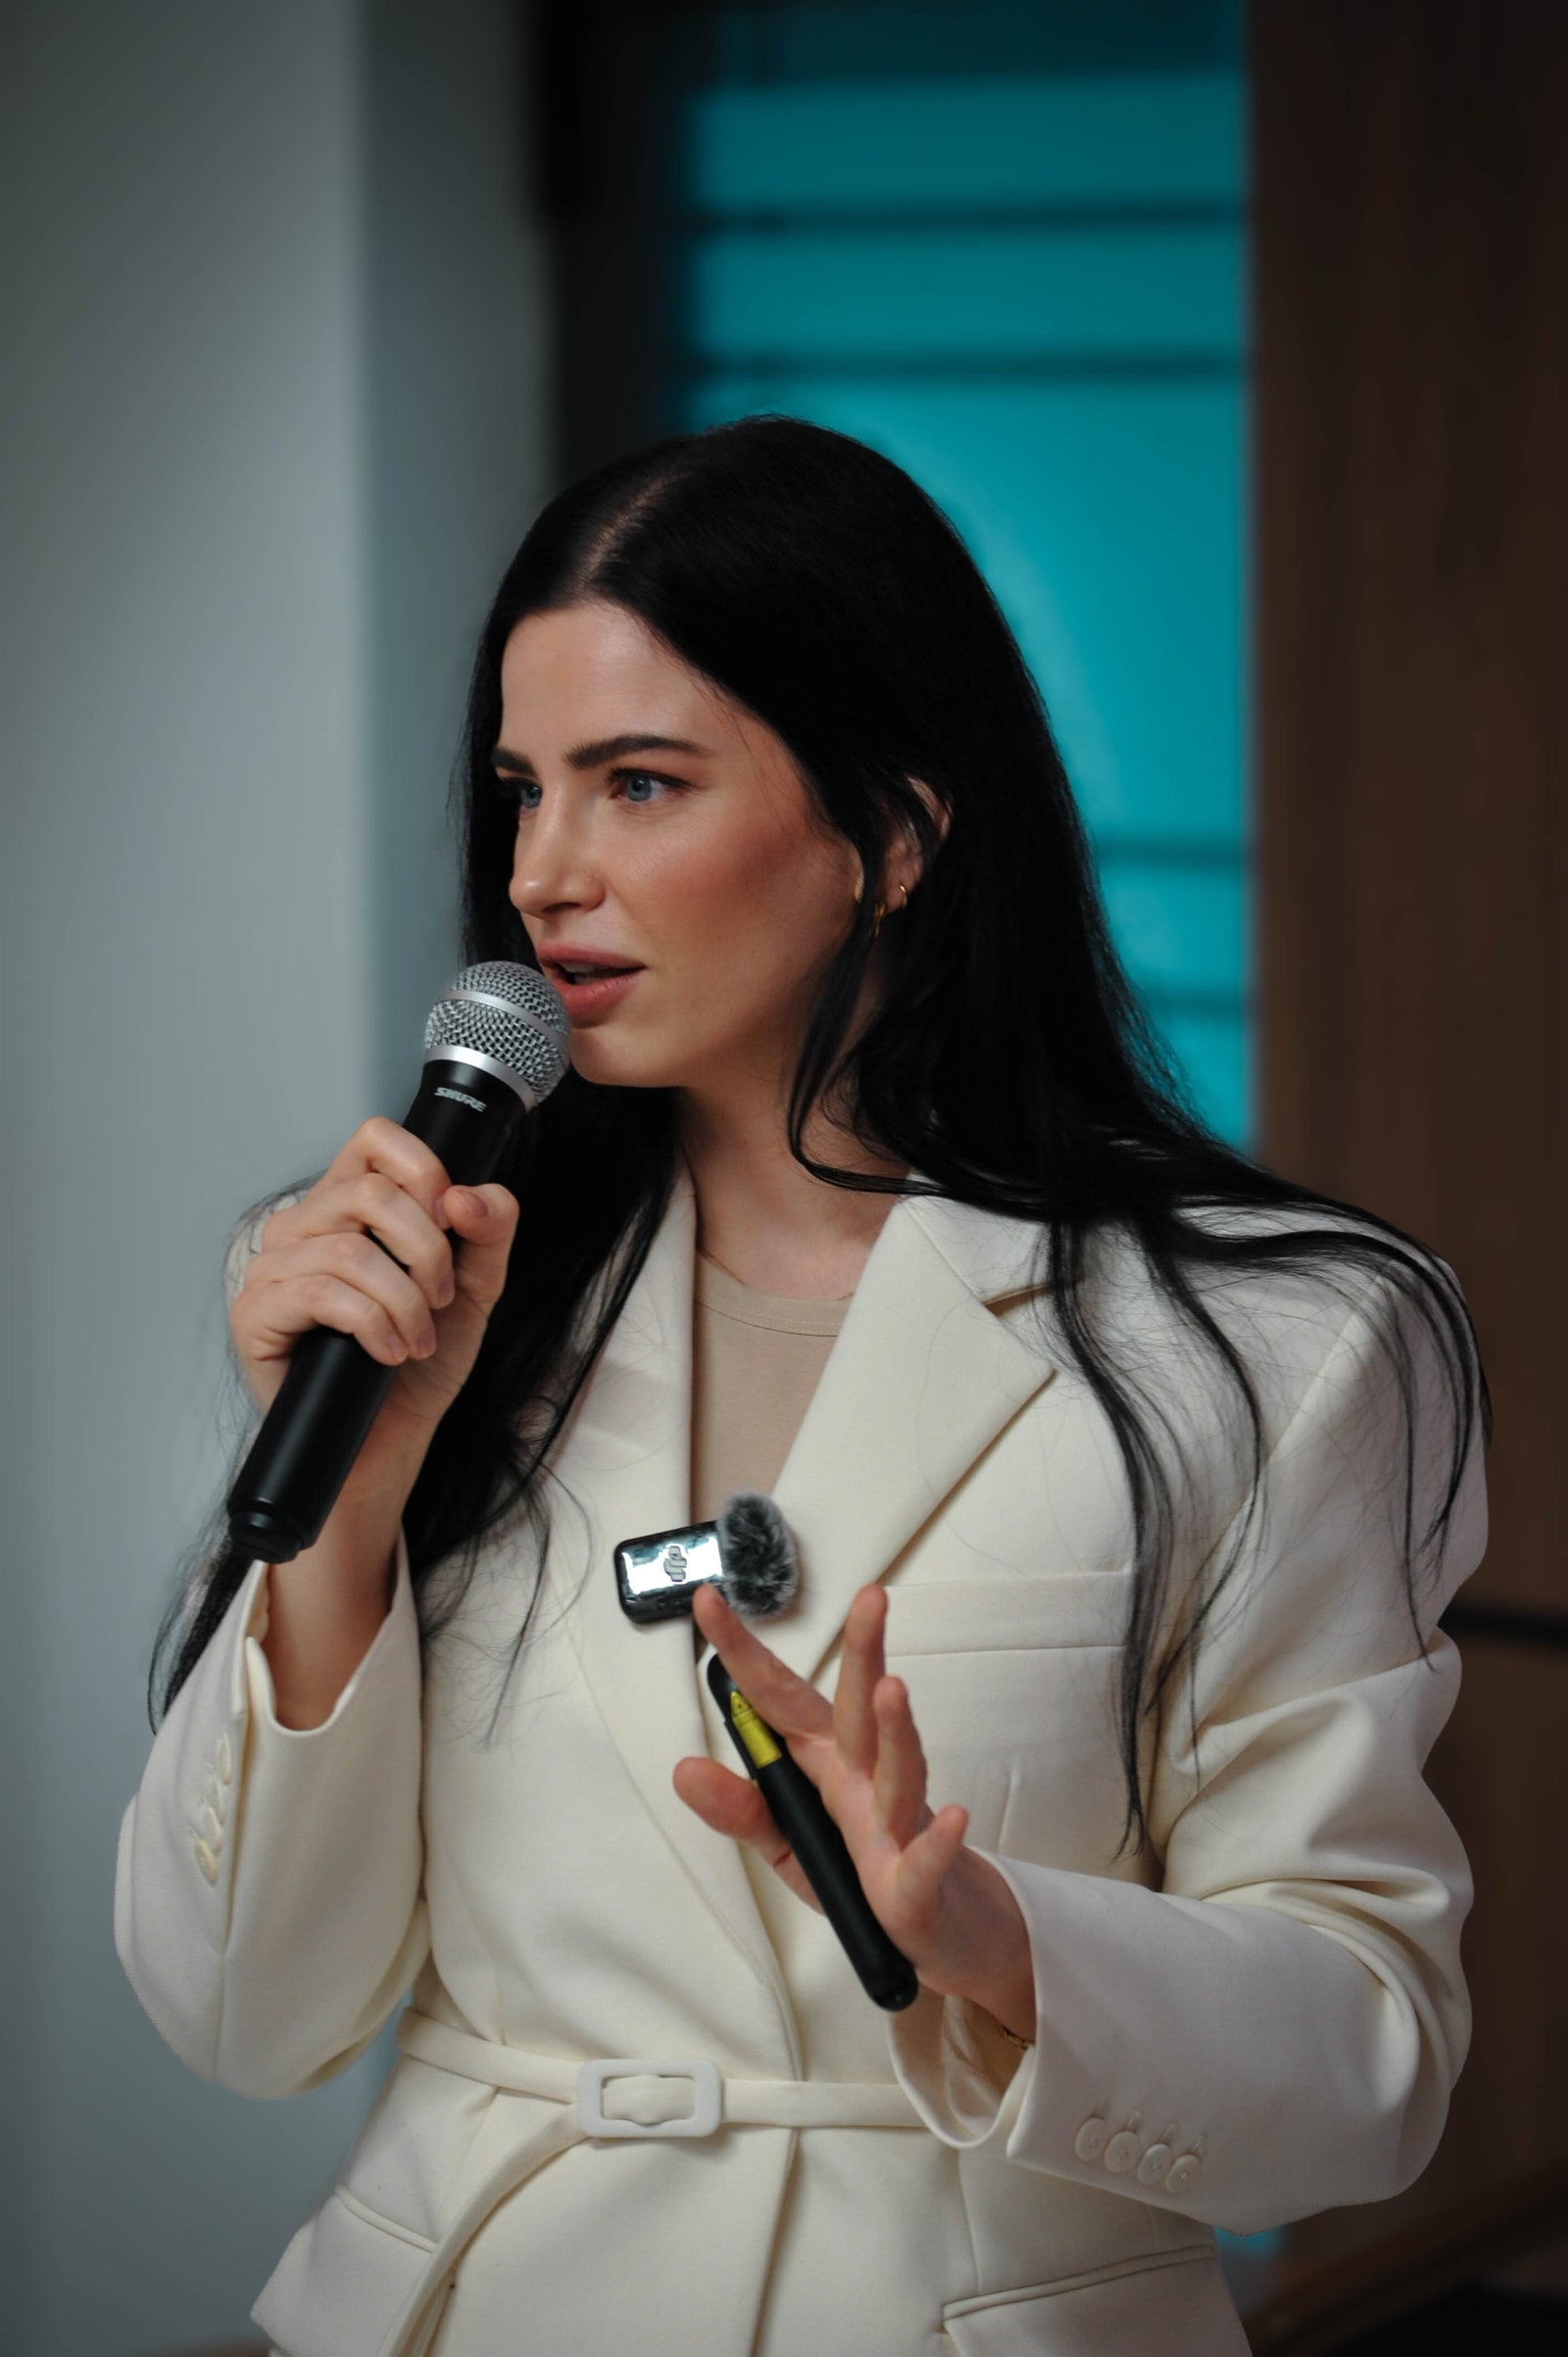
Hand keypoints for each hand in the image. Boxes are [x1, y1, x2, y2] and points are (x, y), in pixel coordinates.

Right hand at [231, 1116, 517, 1479]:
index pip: (375, 1138)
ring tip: (418, 1340)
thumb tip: (468, 1196)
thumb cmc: (419, 1361)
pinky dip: (372, 1325)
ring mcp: (272, 1267)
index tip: (452, 1222)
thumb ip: (489, 1230)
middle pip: (370, 1192)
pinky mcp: (256, 1313)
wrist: (389, 1438)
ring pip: (351, 1250)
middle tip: (441, 1298)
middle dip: (428, 1250)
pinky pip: (321, 1295)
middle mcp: (304, 1225)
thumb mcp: (474, 1288)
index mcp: (348, 1203)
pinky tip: (388, 1353)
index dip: (423, 1170)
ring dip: (405, 1301)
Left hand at [674, 1583, 1036, 2039]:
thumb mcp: (787, 1843)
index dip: (743, 1651)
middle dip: (862, 1652)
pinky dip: (938, 1842)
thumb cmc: (860, 1877)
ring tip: (892, 1688)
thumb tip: (684, 1769)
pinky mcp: (918, 1886)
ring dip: (896, 1731)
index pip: (778, 1698)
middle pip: (857, 1711)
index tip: (707, 1600)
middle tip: (869, 1598)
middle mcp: (861, 1782)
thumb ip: (740, 1809)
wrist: (937, 1932)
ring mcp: (895, 1829)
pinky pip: (927, 1860)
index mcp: (823, 1765)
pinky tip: (954, 1816)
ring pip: (898, 1771)